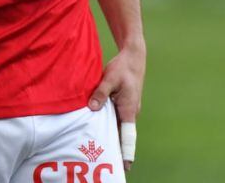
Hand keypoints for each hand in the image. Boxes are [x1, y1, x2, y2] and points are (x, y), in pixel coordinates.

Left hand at [88, 45, 145, 171]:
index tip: (126, 166)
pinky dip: (108, 125)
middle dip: (116, 148)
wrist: (132, 58)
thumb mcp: (109, 78)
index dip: (127, 152)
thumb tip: (92, 108)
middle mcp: (130, 112)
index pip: (128, 136)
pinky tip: (98, 129)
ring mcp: (127, 109)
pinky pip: (115, 118)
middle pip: (122, 134)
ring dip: (111, 136)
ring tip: (100, 150)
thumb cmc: (123, 68)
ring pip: (118, 126)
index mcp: (129, 110)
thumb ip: (100, 93)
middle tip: (106, 160)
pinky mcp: (123, 104)